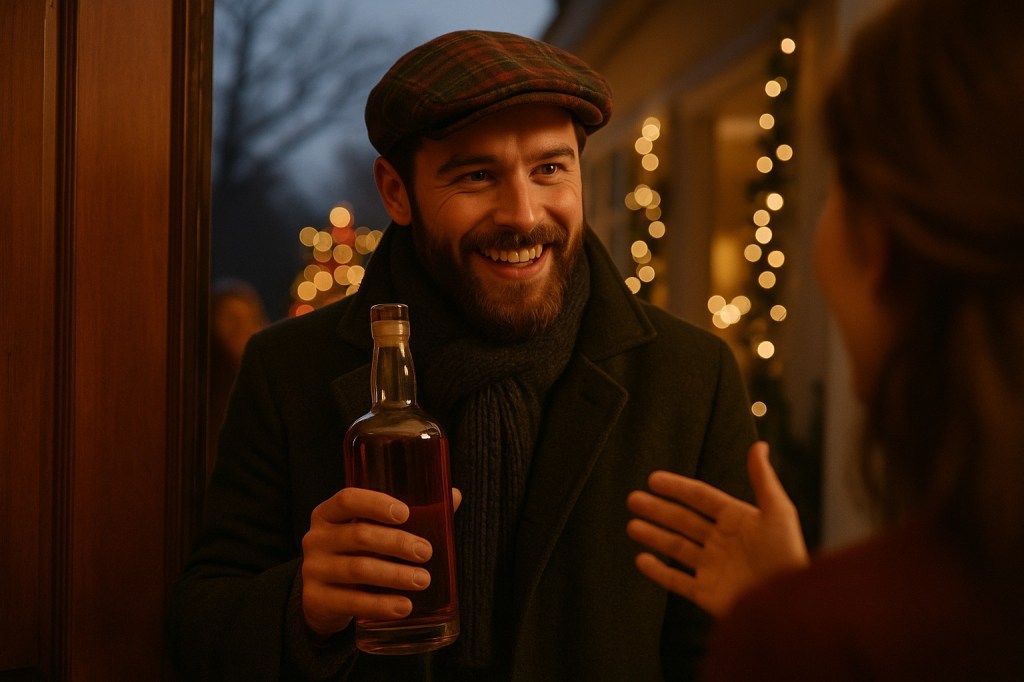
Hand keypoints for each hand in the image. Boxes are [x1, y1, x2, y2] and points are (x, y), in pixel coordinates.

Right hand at [300, 487, 461, 637]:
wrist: (322, 598)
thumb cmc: (356, 554)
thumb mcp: (371, 532)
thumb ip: (409, 514)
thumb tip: (453, 496)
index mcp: (329, 513)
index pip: (348, 499)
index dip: (376, 504)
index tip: (405, 513)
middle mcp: (316, 538)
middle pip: (359, 535)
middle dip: (397, 543)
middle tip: (426, 552)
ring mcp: (313, 570)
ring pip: (358, 570)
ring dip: (394, 575)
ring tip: (423, 580)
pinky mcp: (316, 600)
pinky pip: (351, 603)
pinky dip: (380, 605)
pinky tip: (403, 606)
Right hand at [626, 441, 808, 617]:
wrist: (787, 603)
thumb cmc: (787, 555)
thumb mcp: (778, 512)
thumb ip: (763, 479)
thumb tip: (759, 445)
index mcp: (737, 520)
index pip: (701, 498)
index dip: (677, 487)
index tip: (653, 479)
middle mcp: (722, 542)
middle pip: (683, 521)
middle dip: (657, 510)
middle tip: (633, 499)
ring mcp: (712, 568)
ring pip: (676, 548)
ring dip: (653, 536)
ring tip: (631, 526)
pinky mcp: (707, 594)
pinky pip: (677, 581)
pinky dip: (658, 572)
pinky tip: (641, 560)